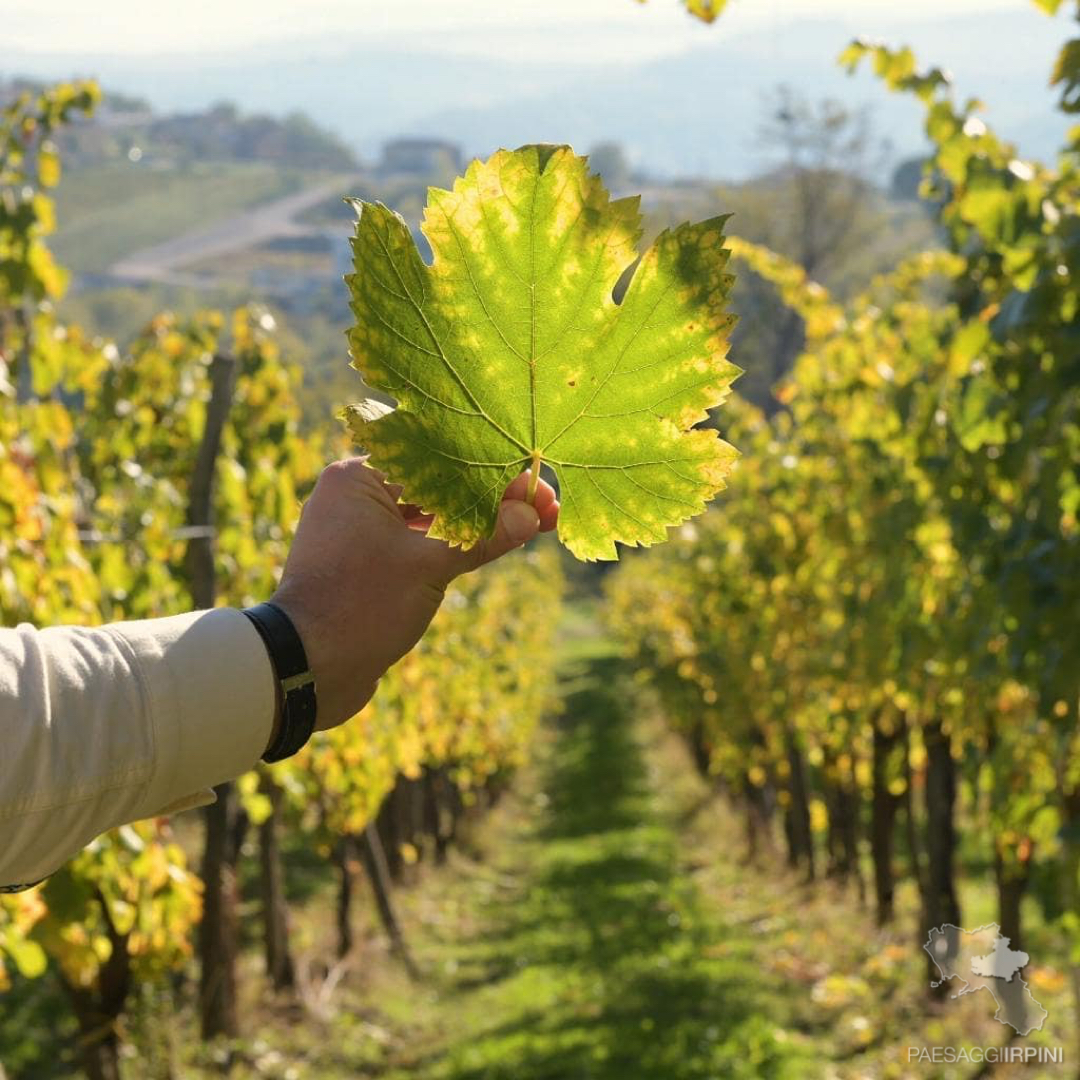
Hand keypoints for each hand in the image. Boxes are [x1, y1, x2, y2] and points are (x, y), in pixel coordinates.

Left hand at [268, 458, 558, 736]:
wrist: (305, 670)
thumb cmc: (360, 607)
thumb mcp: (429, 567)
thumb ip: (482, 537)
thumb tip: (531, 515)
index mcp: (357, 478)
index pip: (437, 460)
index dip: (492, 471)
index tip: (536, 482)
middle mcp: (354, 496)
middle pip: (436, 485)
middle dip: (491, 497)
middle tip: (543, 505)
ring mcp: (358, 531)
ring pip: (430, 516)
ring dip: (475, 521)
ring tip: (529, 524)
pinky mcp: (366, 563)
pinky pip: (417, 542)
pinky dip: (452, 544)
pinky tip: (492, 544)